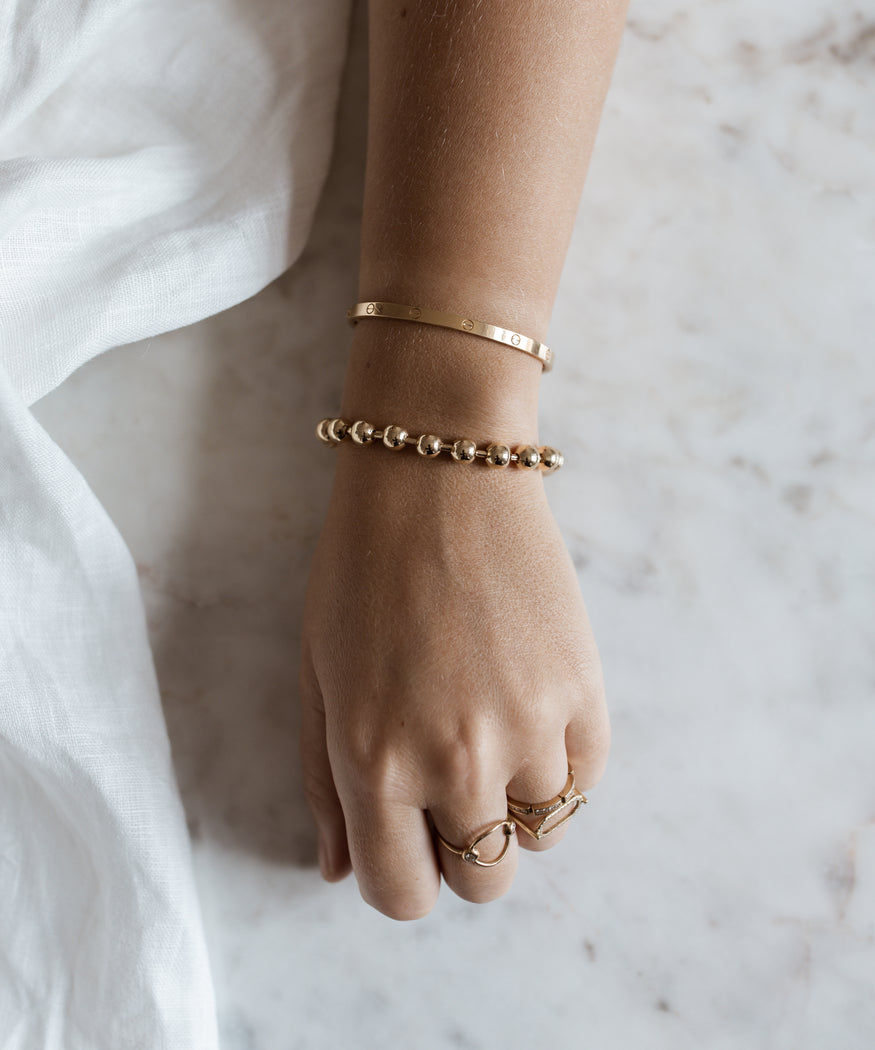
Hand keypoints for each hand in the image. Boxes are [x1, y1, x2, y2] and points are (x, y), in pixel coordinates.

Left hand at [298, 436, 608, 918]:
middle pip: (484, 882)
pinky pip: (583, 779)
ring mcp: (529, 726)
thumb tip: (339, 871)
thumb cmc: (362, 570)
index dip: (404, 875)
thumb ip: (327, 786)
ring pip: (541, 835)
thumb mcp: (318, 677)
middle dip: (462, 850)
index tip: (408, 837)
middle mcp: (456, 761)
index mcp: (374, 762)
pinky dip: (559, 766)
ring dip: (514, 801)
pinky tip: (530, 710)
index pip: (402, 894)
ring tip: (491, 727)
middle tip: (450, 784)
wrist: (439, 473)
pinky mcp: (584, 690)